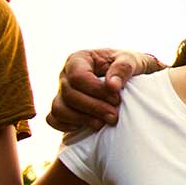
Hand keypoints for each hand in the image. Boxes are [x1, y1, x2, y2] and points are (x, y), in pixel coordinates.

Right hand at [46, 49, 164, 131]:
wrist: (129, 77)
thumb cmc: (128, 65)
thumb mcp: (132, 60)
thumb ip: (123, 68)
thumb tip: (112, 85)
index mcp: (79, 59)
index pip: (78, 77)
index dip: (96, 91)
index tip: (116, 98)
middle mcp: (66, 75)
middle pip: (69, 95)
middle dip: (93, 108)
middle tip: (114, 116)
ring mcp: (61, 92)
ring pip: (59, 109)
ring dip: (82, 119)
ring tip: (103, 123)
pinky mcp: (62, 107)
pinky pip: (53, 119)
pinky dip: (67, 125)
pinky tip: (89, 125)